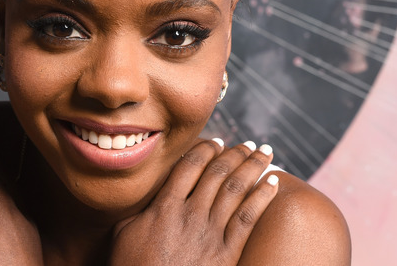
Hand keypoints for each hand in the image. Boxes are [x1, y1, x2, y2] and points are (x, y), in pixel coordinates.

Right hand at [110, 139, 278, 265]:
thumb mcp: (124, 234)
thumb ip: (140, 209)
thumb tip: (150, 192)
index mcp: (164, 208)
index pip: (189, 167)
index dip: (205, 150)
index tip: (217, 143)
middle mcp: (190, 215)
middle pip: (217, 174)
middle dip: (235, 154)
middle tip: (248, 144)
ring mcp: (210, 234)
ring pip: (236, 190)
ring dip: (252, 167)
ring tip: (265, 153)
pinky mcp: (226, 254)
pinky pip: (248, 219)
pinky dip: (262, 197)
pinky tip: (272, 183)